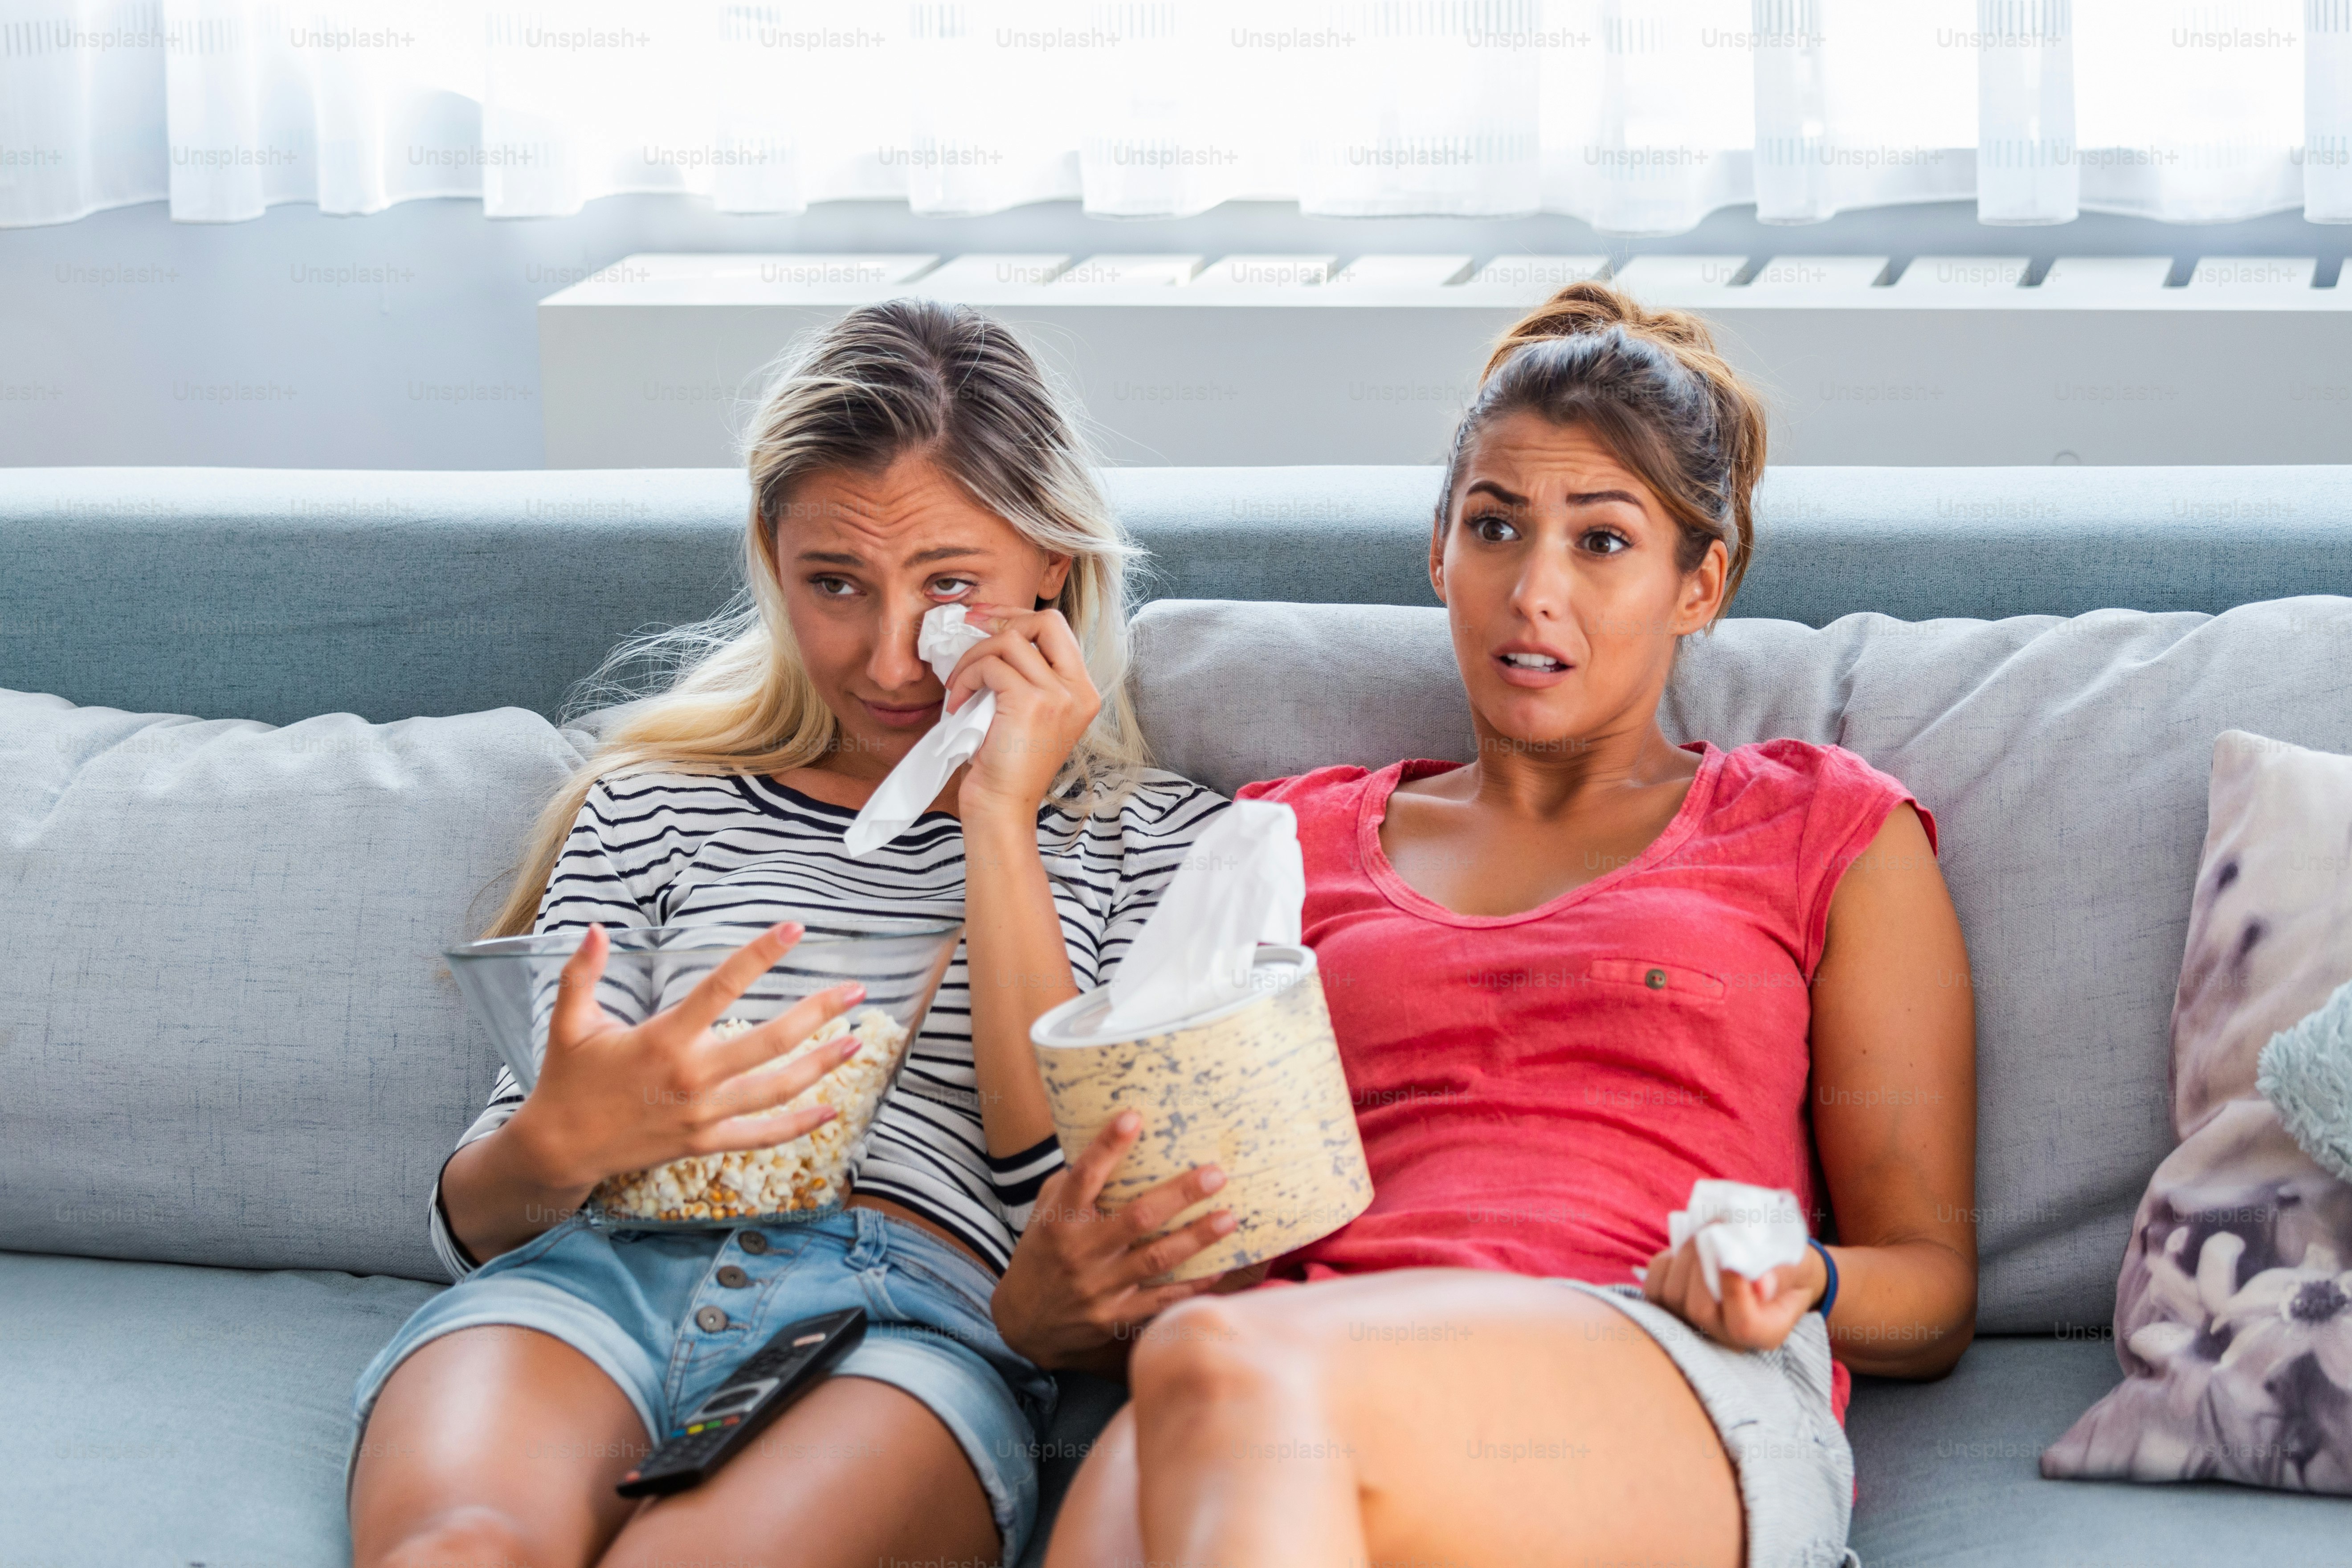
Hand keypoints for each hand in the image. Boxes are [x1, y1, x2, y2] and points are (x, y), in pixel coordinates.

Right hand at [504, 921, 868, 1192]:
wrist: (559, 1148)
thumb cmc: (568, 1079)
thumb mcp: (570, 1022)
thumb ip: (582, 973)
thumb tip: (593, 929)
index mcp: (664, 1038)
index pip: (722, 986)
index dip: (760, 955)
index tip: (795, 930)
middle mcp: (691, 1075)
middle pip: (770, 1040)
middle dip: (818, 1014)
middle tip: (855, 993)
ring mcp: (702, 1113)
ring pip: (776, 1088)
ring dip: (821, 1066)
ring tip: (857, 1044)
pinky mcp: (704, 1142)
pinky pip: (761, 1136)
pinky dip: (799, 1125)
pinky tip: (831, 1110)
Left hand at [941, 603, 1100, 822]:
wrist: (1002, 807)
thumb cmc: (1006, 763)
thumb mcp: (1026, 712)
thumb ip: (1027, 675)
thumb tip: (993, 630)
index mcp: (1082, 691)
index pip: (1057, 630)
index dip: (1018, 617)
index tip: (985, 620)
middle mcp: (1079, 690)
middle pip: (1047, 620)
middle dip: (1003, 618)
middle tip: (971, 629)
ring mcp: (1059, 695)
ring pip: (1011, 640)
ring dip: (974, 657)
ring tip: (959, 686)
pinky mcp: (1032, 702)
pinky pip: (990, 665)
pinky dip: (966, 678)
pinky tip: (958, 703)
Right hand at [993, 1110, 1245, 1370]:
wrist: (1024, 1322)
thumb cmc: (1043, 1252)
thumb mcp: (1046, 1212)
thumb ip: (1075, 1182)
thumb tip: (1114, 1142)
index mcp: (1060, 1218)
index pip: (1084, 1175)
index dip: (1108, 1146)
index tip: (1134, 1117)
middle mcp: (1079, 1251)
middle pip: (1136, 1219)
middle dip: (1180, 1195)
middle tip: (1216, 1175)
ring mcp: (1098, 1287)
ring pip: (1156, 1259)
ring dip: (1196, 1238)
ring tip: (1229, 1218)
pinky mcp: (1113, 1317)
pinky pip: (1160, 1300)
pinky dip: (1190, 1286)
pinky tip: (1217, 1269)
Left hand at [1639, 1234, 1824, 1352]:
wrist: (1771, 1269)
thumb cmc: (1788, 1266)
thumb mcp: (1797, 1266)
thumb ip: (1782, 1275)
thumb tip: (1759, 1284)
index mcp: (1765, 1332)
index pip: (1742, 1325)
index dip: (1733, 1290)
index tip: (1734, 1256)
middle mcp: (1726, 1337)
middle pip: (1699, 1309)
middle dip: (1702, 1262)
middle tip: (1716, 1226)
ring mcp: (1694, 1326)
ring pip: (1672, 1296)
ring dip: (1684, 1256)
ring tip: (1704, 1230)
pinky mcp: (1670, 1310)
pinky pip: (1654, 1288)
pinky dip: (1666, 1262)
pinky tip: (1687, 1249)